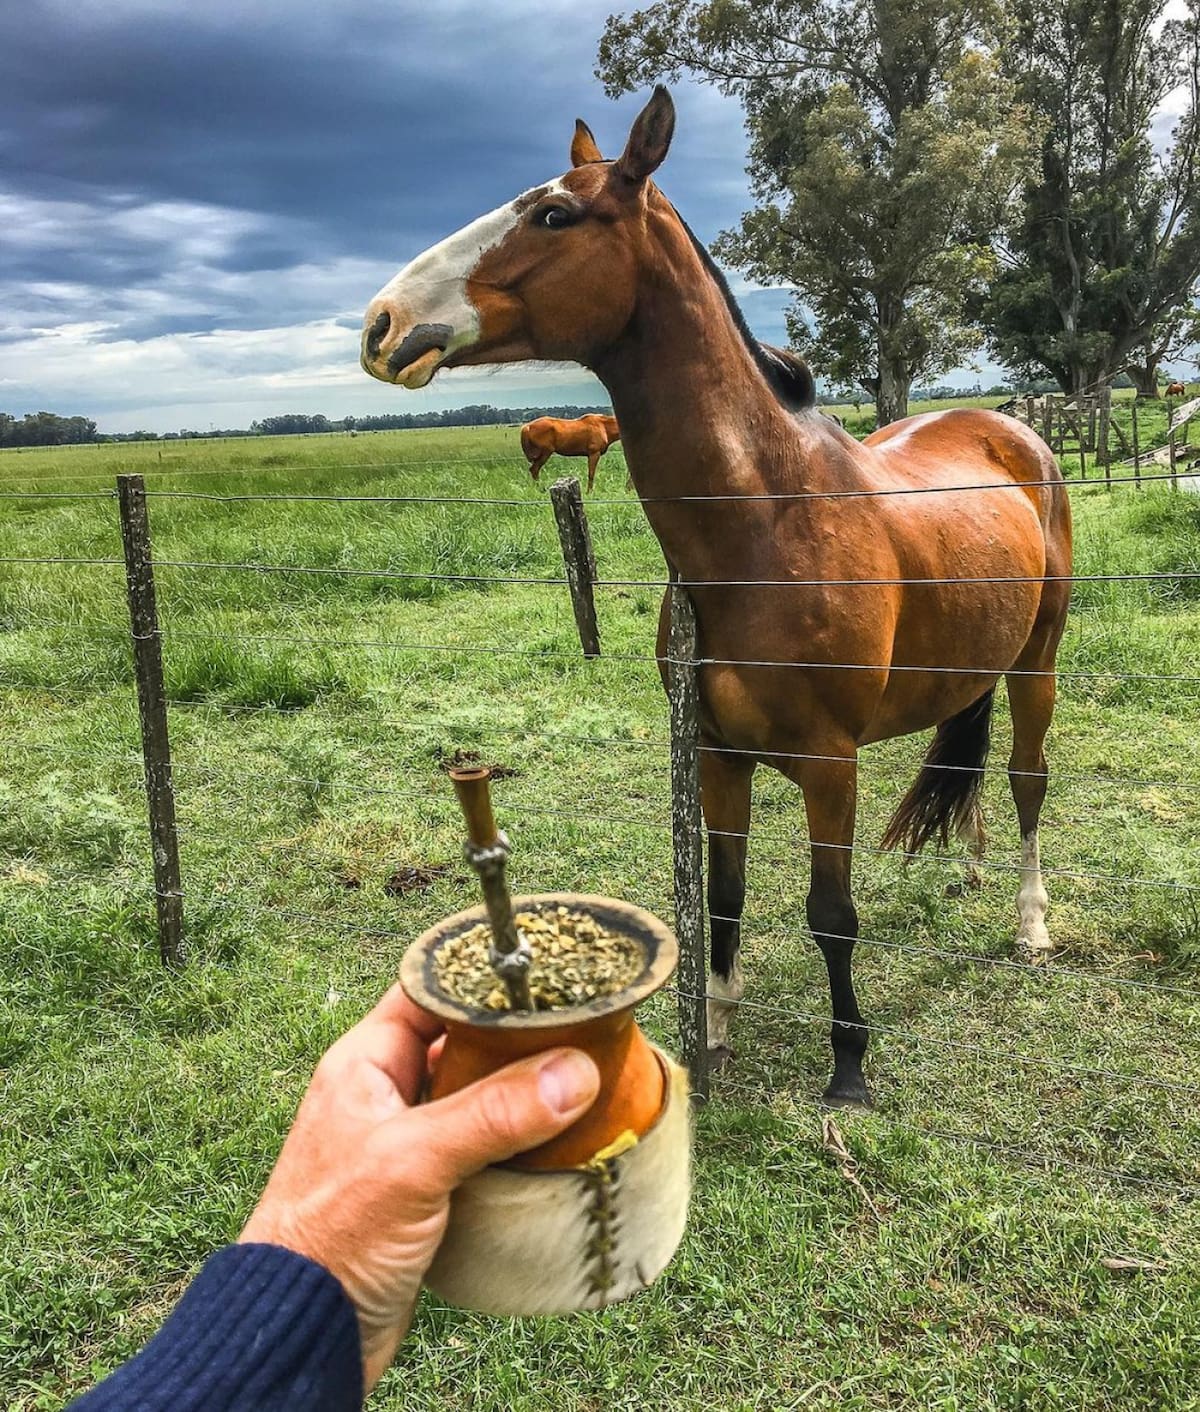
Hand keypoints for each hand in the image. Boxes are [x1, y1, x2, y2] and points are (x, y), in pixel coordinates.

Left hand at [239, 983, 599, 1389]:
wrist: (301, 1331)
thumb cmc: (328, 1237)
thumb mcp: (413, 1162)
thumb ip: (491, 1113)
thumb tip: (573, 1072)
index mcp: (365, 1063)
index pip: (430, 993)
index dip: (481, 979)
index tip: (545, 974)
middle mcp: (386, 1092)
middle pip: (463, 1042)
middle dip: (517, 1038)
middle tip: (580, 1027)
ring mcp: (406, 1141)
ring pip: (478, 1096)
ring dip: (522, 1094)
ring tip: (582, 1079)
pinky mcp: (427, 1188)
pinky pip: (482, 1145)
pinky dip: (517, 1142)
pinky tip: (556, 1141)